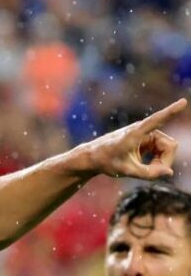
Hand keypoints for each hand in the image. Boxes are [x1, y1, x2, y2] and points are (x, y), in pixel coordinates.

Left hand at [71, 98, 185, 178]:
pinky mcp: (149, 138)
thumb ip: (148, 174)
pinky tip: (145, 164)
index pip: (156, 120)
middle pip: (171, 146)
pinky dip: (158, 160)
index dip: (171, 112)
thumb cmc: (107, 161)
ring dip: (161, 161)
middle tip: (150, 172)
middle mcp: (143, 128)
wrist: (94, 157)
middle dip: (165, 161)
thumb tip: (169, 172)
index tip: (183, 102)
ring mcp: (147, 133)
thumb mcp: (126, 171)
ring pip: (169, 149)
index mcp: (135, 133)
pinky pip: (163, 150)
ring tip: (144, 168)